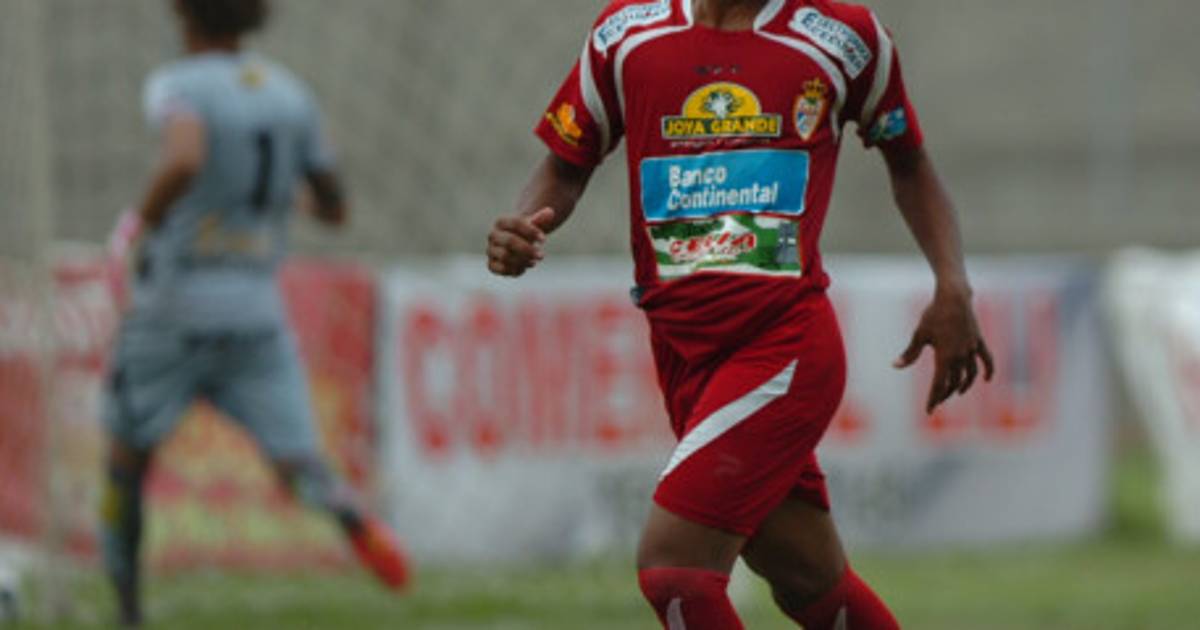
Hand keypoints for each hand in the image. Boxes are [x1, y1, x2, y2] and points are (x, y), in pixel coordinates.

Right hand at [486, 207, 554, 276]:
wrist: (514, 242)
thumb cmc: (525, 232)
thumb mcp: (534, 224)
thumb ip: (541, 218)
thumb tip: (551, 212)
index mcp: (501, 222)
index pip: (516, 223)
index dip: (531, 232)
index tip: (544, 240)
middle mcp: (492, 235)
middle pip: (509, 241)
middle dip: (527, 249)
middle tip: (541, 255)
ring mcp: (490, 250)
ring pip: (505, 257)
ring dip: (523, 261)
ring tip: (533, 261)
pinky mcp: (491, 265)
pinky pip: (502, 270)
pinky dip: (515, 270)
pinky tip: (524, 267)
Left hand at [894, 287, 994, 412]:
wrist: (954, 297)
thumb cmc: (933, 315)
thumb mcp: (919, 334)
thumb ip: (910, 353)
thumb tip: (895, 365)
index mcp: (944, 357)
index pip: (938, 384)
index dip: (933, 399)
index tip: (929, 410)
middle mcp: (960, 356)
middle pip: (954, 382)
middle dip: (945, 393)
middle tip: (938, 400)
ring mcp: (971, 349)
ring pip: (970, 374)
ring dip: (963, 385)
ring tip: (957, 392)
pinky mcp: (979, 341)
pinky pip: (987, 359)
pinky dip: (988, 370)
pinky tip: (987, 380)